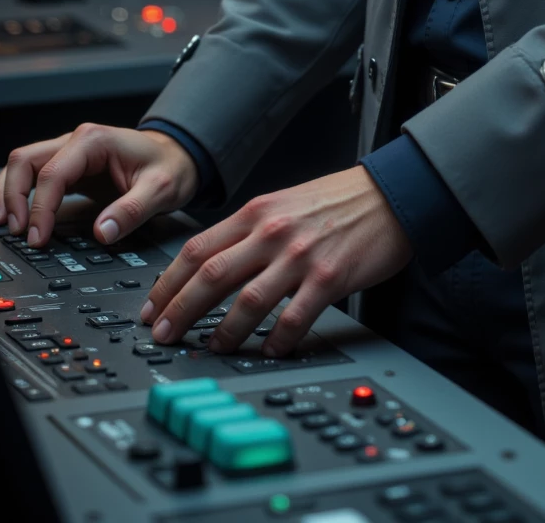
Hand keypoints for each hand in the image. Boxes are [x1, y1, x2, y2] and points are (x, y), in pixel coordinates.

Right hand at [0, 125, 198, 248]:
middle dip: (14, 197)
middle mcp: (77, 141)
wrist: (178, 156)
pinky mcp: (67, 166)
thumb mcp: (161, 190)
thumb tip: (103, 232)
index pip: (52, 173)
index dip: (40, 207)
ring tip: (2, 223)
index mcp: (94, 142)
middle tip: (17, 231)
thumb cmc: (170, 168)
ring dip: (7, 192)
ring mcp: (69, 152)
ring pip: (22, 165)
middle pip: (25, 162)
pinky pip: (29, 172)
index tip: (37, 238)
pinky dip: (8, 187)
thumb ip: (133, 210)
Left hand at [142, 167, 411, 357]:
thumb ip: (251, 229)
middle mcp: (274, 232)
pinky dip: (276, 340)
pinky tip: (269, 350)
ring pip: (247, 302)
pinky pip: (293, 319)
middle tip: (163, 334)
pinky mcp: (330, 279)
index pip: (198, 249)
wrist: (392, 193)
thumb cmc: (340, 200)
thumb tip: (214, 264)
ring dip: (223, 331)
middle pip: (211, 276)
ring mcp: (301, 256)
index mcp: (258, 212)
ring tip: (212, 348)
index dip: (167, 282)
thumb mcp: (286, 202)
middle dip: (179, 310)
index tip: (152, 307)